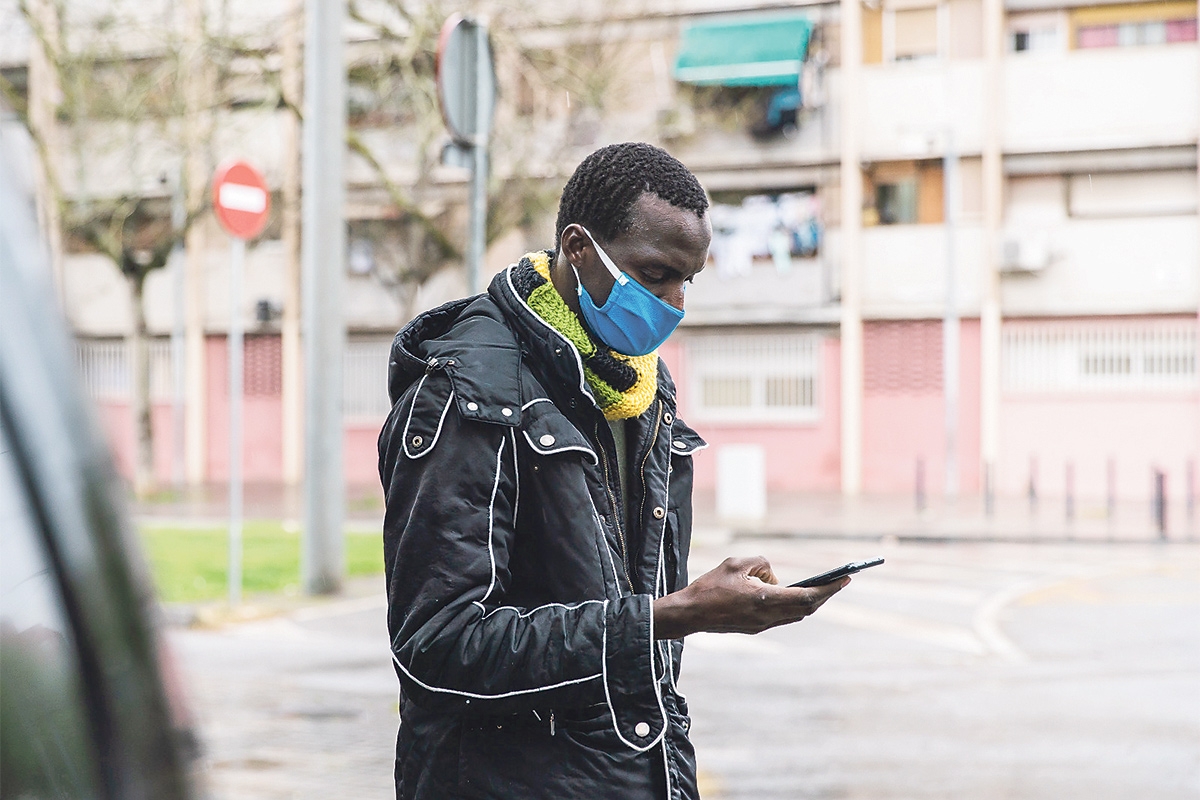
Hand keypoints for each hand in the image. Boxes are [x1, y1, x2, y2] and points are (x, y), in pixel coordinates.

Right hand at [652, 556, 848, 639]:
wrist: (690, 614)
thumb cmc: (710, 586)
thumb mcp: (736, 562)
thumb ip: (762, 563)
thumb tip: (773, 577)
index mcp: (766, 600)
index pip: (808, 596)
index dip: (829, 588)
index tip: (845, 578)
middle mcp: (768, 617)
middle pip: (806, 608)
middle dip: (825, 594)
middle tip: (839, 581)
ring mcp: (762, 625)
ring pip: (796, 614)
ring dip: (809, 601)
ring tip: (820, 586)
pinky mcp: (755, 628)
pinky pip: (782, 616)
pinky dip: (793, 605)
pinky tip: (792, 594)